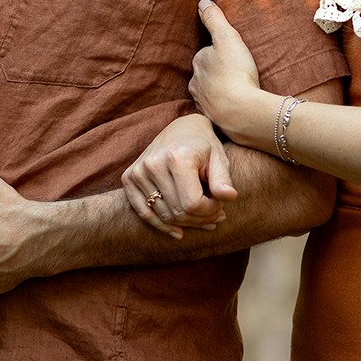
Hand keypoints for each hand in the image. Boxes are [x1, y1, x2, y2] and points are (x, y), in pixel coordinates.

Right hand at [121, 114, 233, 238]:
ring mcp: (138, 171)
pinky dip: (161, 225)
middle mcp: (154, 164)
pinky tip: (178, 232)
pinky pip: (143, 212)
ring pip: (163, 215)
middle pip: (177, 212)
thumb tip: (230, 197)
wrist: (182, 129)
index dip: (210, 211)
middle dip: (200, 219)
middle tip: (215, 216)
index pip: (193, 204)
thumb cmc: (204, 146)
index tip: (221, 205)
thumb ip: (223, 180)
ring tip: (203, 219)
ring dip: (186, 224)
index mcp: (177, 158)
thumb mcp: (219, 159)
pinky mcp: (129, 177)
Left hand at [189, 0, 275, 143]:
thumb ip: (214, 19)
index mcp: (198, 63)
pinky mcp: (214, 121)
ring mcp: (204, 104)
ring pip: (210, 93)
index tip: (231, 54)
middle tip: (235, 72)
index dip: (218, 52)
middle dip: (216, 72)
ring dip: (220, 91)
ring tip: (237, 90)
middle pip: (206, 74)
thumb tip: (201, 2)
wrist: (242, 113)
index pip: (206, 53)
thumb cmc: (235, 72)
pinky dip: (225, 109)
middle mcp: (196, 84)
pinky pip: (218, 111)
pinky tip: (236, 109)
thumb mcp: (227, 38)